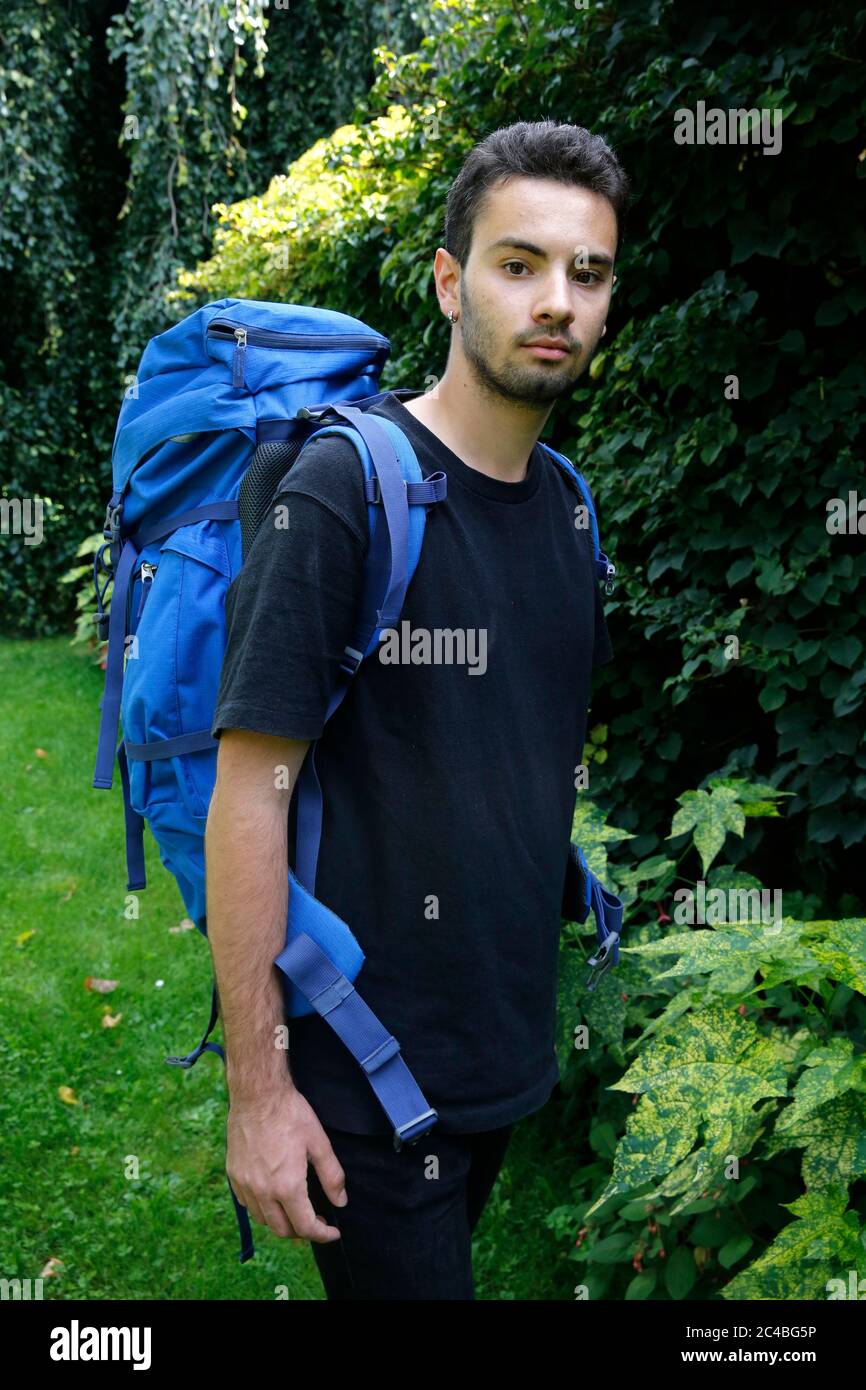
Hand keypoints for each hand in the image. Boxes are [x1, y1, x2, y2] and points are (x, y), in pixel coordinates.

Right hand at [226, 1083, 347, 1242]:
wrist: (257, 1094)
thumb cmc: (290, 1114)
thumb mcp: (319, 1142)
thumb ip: (332, 1176)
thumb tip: (341, 1201)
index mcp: (287, 1186)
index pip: (305, 1226)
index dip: (322, 1235)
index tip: (332, 1233)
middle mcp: (263, 1191)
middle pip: (282, 1230)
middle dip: (303, 1231)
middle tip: (317, 1220)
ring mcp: (245, 1184)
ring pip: (263, 1220)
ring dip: (281, 1222)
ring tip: (296, 1209)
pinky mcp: (234, 1175)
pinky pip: (248, 1205)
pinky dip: (262, 1209)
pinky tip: (273, 1196)